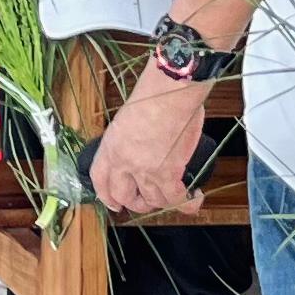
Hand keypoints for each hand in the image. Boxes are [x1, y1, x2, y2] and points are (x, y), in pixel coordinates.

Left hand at [89, 73, 212, 217]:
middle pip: (125, 196)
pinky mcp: (169, 174)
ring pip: (152, 202)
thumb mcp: (128, 118)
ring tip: (172, 196)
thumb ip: (129, 138)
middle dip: (135, 203)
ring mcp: (146, 170)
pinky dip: (187, 202)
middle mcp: (124, 162)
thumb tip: (141, 148)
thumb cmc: (153, 95)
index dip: (106, 195)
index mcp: (110, 146)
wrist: (170, 91)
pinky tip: (194, 196)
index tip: (113, 202)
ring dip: (163, 203)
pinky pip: (177, 200)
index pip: (100, 179)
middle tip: (146, 202)